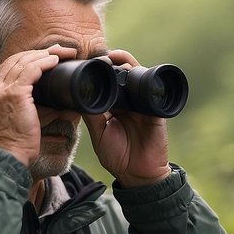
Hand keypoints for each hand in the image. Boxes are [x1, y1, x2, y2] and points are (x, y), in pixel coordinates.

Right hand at [0, 44, 76, 166]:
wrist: (4, 160)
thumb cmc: (12, 150)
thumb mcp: (17, 127)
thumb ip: (36, 114)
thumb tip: (58, 108)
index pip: (4, 71)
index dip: (22, 62)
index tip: (39, 60)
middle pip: (12, 62)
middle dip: (34, 54)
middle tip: (54, 51)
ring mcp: (0, 91)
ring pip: (22, 62)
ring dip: (43, 55)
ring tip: (61, 52)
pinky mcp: (14, 94)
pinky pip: (31, 70)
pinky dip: (44, 62)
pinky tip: (55, 60)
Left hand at [83, 49, 171, 187]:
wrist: (139, 174)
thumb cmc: (118, 156)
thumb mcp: (99, 133)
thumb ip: (91, 114)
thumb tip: (77, 95)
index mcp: (114, 107)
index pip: (107, 83)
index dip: (98, 72)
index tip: (86, 63)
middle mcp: (129, 102)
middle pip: (121, 75)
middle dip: (111, 63)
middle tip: (98, 58)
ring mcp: (142, 103)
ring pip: (136, 76)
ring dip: (125, 64)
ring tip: (112, 59)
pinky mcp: (155, 109)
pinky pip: (151, 89)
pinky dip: (143, 76)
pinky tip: (131, 70)